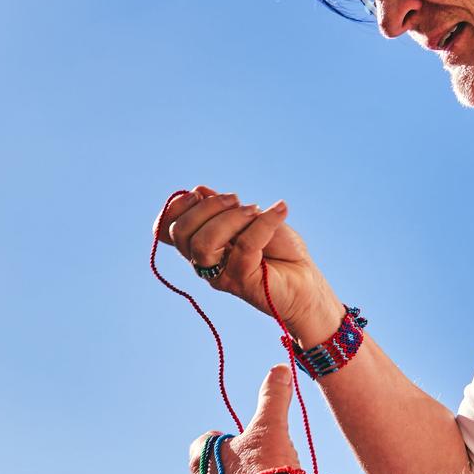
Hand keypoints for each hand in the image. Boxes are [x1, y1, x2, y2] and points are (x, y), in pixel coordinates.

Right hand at [156, 188, 344, 342]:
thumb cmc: (278, 251)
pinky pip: (245, 247)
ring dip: (230, 218)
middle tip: (238, 200)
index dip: (175, 208)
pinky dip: (264, 222)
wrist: (306, 281)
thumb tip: (199, 191)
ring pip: (203, 244)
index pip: (166, 230)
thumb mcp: (249, 219)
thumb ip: (224, 209)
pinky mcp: (243, 283)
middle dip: (208, 207)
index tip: (199, 194)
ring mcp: (221, 275)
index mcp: (201, 246)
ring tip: (255, 211)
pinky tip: (281, 210)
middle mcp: (204, 263)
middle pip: (182, 233)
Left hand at [188, 364, 304, 473]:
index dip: (225, 440)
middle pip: (213, 471)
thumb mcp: (271, 426)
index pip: (204, 443)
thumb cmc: (268, 467)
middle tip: (259, 466)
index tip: (243, 442)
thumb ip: (272, 397)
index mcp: (199, 460)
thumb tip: (279, 369)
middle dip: (233, 467)